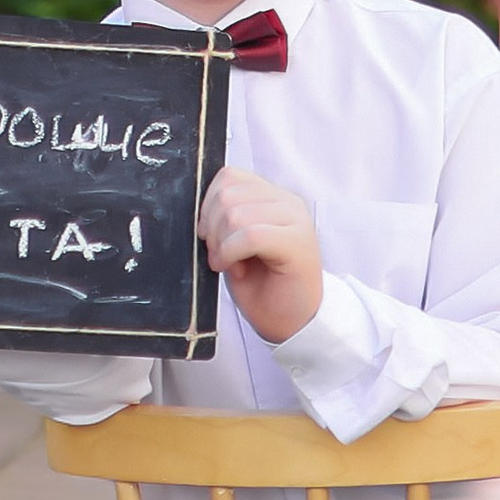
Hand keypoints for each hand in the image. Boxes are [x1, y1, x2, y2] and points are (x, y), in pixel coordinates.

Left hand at [199, 166, 322, 343]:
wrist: (293, 322)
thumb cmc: (263, 287)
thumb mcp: (236, 244)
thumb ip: (225, 218)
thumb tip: (199, 207)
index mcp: (273, 197)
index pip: (230, 176)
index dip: (208, 205)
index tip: (208, 235)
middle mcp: (288, 202)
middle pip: (229, 194)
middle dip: (212, 227)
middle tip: (218, 254)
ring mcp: (296, 220)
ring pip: (237, 213)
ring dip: (221, 243)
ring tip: (228, 263)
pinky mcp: (299, 242)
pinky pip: (251, 235)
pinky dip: (232, 253)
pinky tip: (235, 270)